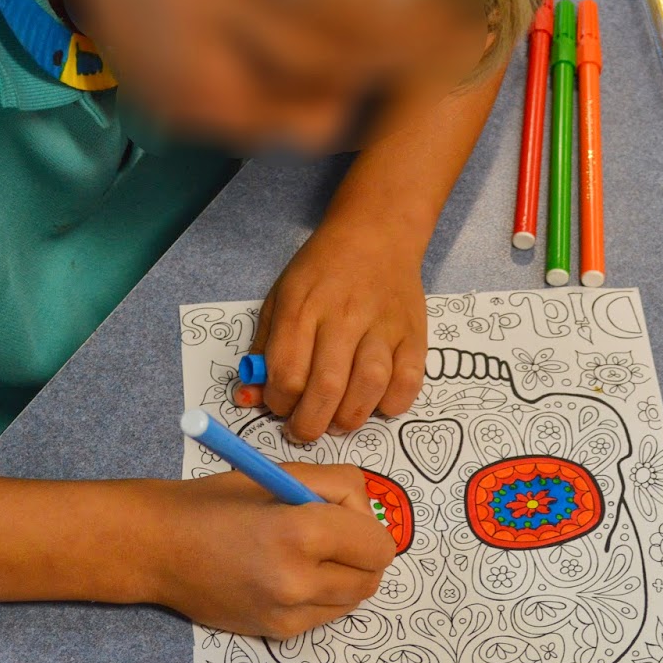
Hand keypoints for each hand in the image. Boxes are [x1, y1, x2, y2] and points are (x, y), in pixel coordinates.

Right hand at [145, 464, 394, 638]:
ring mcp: (288, 615)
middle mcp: (297, 582)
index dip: (366, 524)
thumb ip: (338, 487)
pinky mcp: (278, 633)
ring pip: (354, 599)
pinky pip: (326, 615)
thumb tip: (370, 515)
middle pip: (372, 577)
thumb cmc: (217, 503)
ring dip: (345, 575)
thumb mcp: (280, 474)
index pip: (378, 545)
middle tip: (329, 532)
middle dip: (362, 552)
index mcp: (300, 533)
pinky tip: (288, 574)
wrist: (160, 548)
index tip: (342, 512)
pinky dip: (321, 595)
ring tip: (307, 553)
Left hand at [243, 223, 426, 442]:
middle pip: (326, 387)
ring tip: (336, 420)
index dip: (278, 402)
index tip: (280, 405)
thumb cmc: (321, 270)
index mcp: (302, 307)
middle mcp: (343, 316)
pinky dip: (390, 404)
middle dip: (310, 424)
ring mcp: (382, 326)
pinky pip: (407, 382)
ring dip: (348, 418)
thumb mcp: (280, 299)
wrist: (376, 233)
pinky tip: (374, 402)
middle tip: (305, 430)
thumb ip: (264, 351)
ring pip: (368, 387)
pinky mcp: (414, 334)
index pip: (286, 372)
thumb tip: (249, 399)